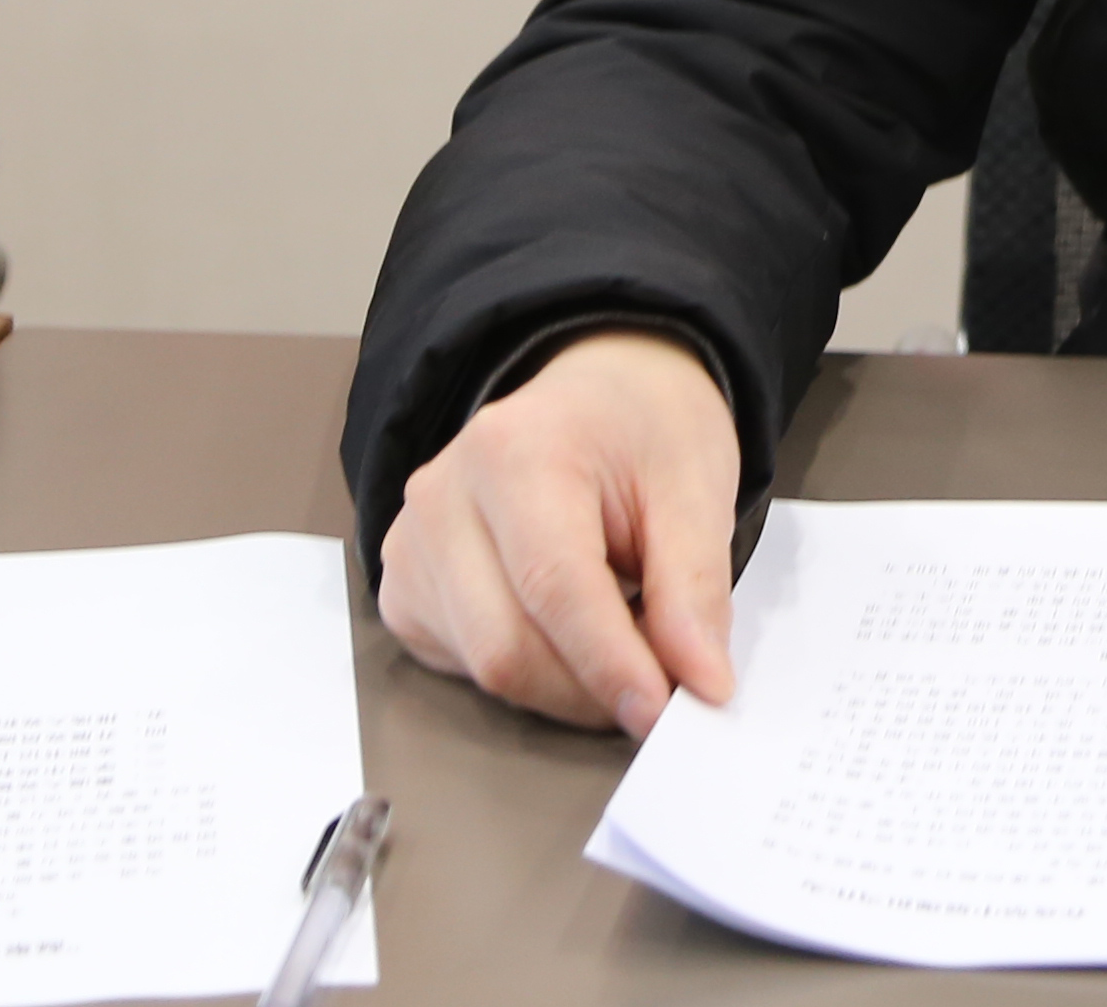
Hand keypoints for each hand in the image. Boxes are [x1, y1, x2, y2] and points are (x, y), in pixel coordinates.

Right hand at [377, 330, 741, 737]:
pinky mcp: (405, 591)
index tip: (666, 709)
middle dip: (592, 691)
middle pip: (506, 645)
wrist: (595, 396)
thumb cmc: (644, 431)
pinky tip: (573, 632)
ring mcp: (411, 547)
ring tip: (627, 643)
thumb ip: (695, 588)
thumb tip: (701, 684)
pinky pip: (465, 667)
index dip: (611, 664)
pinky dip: (533, 674)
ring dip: (567, 688)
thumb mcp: (697, 485)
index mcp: (515, 451)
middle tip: (665, 690)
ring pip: (485, 669)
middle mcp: (441, 497)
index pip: (555, 586)